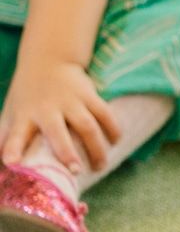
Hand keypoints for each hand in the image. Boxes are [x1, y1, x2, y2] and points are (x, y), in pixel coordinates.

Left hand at [0, 61, 118, 173]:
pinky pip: (104, 113)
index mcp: (24, 115)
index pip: (16, 134)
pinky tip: (116, 141)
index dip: (13, 148)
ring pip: (87, 126)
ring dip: (96, 147)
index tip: (12, 163)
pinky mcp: (89, 94)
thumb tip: (2, 167)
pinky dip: (113, 128)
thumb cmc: (27, 96)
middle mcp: (48, 108)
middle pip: (58, 132)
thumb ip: (5, 139)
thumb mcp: (10, 114)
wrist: (49, 60)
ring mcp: (71, 101)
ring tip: (100, 166)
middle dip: (67, 152)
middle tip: (75, 171)